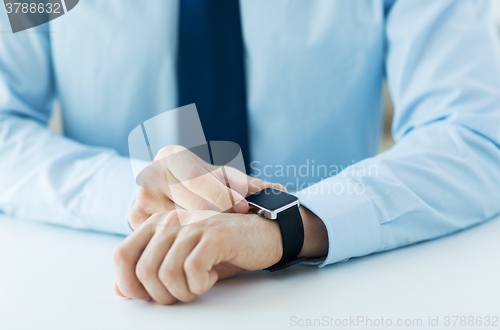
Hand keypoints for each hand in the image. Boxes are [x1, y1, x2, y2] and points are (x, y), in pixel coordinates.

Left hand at [113, 209, 282, 304]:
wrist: (262, 236)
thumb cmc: (220, 251)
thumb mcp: (180, 261)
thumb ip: (150, 271)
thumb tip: (120, 291)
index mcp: (157, 224)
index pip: (121, 255)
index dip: (129, 283)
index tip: (149, 295)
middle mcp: (171, 220)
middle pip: (143, 270)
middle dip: (161, 295)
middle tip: (183, 292)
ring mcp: (193, 226)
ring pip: (166, 273)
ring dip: (183, 292)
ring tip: (198, 286)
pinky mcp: (214, 235)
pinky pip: (192, 271)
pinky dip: (200, 285)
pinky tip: (211, 277)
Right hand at [128, 145, 285, 229]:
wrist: (169, 193)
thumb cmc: (202, 183)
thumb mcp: (224, 179)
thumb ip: (248, 184)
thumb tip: (276, 189)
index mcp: (171, 155)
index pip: (197, 178)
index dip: (221, 194)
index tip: (242, 206)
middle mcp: (151, 174)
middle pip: (188, 202)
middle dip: (216, 214)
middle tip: (235, 222)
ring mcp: (139, 198)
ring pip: (178, 222)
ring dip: (201, 230)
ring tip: (219, 233)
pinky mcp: (135, 220)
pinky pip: (165, 235)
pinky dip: (185, 239)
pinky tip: (200, 242)